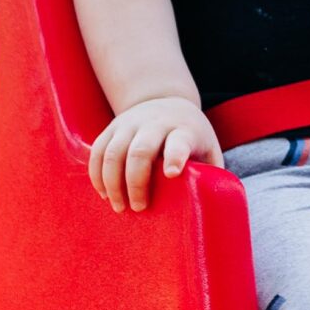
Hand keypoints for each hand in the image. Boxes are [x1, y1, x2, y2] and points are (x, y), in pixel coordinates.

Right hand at [90, 95, 220, 211]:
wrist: (166, 101)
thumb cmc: (191, 136)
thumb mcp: (207, 148)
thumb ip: (210, 173)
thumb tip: (212, 208)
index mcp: (184, 129)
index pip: (178, 141)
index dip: (175, 156)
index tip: (172, 174)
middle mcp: (155, 123)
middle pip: (140, 151)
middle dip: (136, 182)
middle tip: (139, 208)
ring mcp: (130, 123)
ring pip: (113, 153)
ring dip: (113, 183)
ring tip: (120, 207)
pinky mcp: (112, 128)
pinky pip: (97, 151)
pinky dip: (97, 175)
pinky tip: (105, 194)